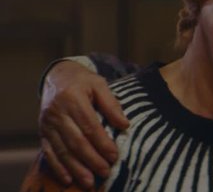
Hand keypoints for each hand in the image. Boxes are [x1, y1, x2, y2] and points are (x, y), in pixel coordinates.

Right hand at [39, 60, 129, 188]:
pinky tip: (68, 179)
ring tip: (90, 182)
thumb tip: (124, 125)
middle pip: (75, 141)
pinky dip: (58, 167)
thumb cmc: (83, 81)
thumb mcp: (100, 84)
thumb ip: (112, 104)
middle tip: (106, 172)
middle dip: (91, 159)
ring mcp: (47, 124)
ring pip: (62, 150)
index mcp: (72, 98)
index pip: (89, 126)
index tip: (115, 156)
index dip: (102, 143)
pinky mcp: (42, 132)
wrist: (58, 76)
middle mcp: (57, 113)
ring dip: (76, 168)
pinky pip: (48, 152)